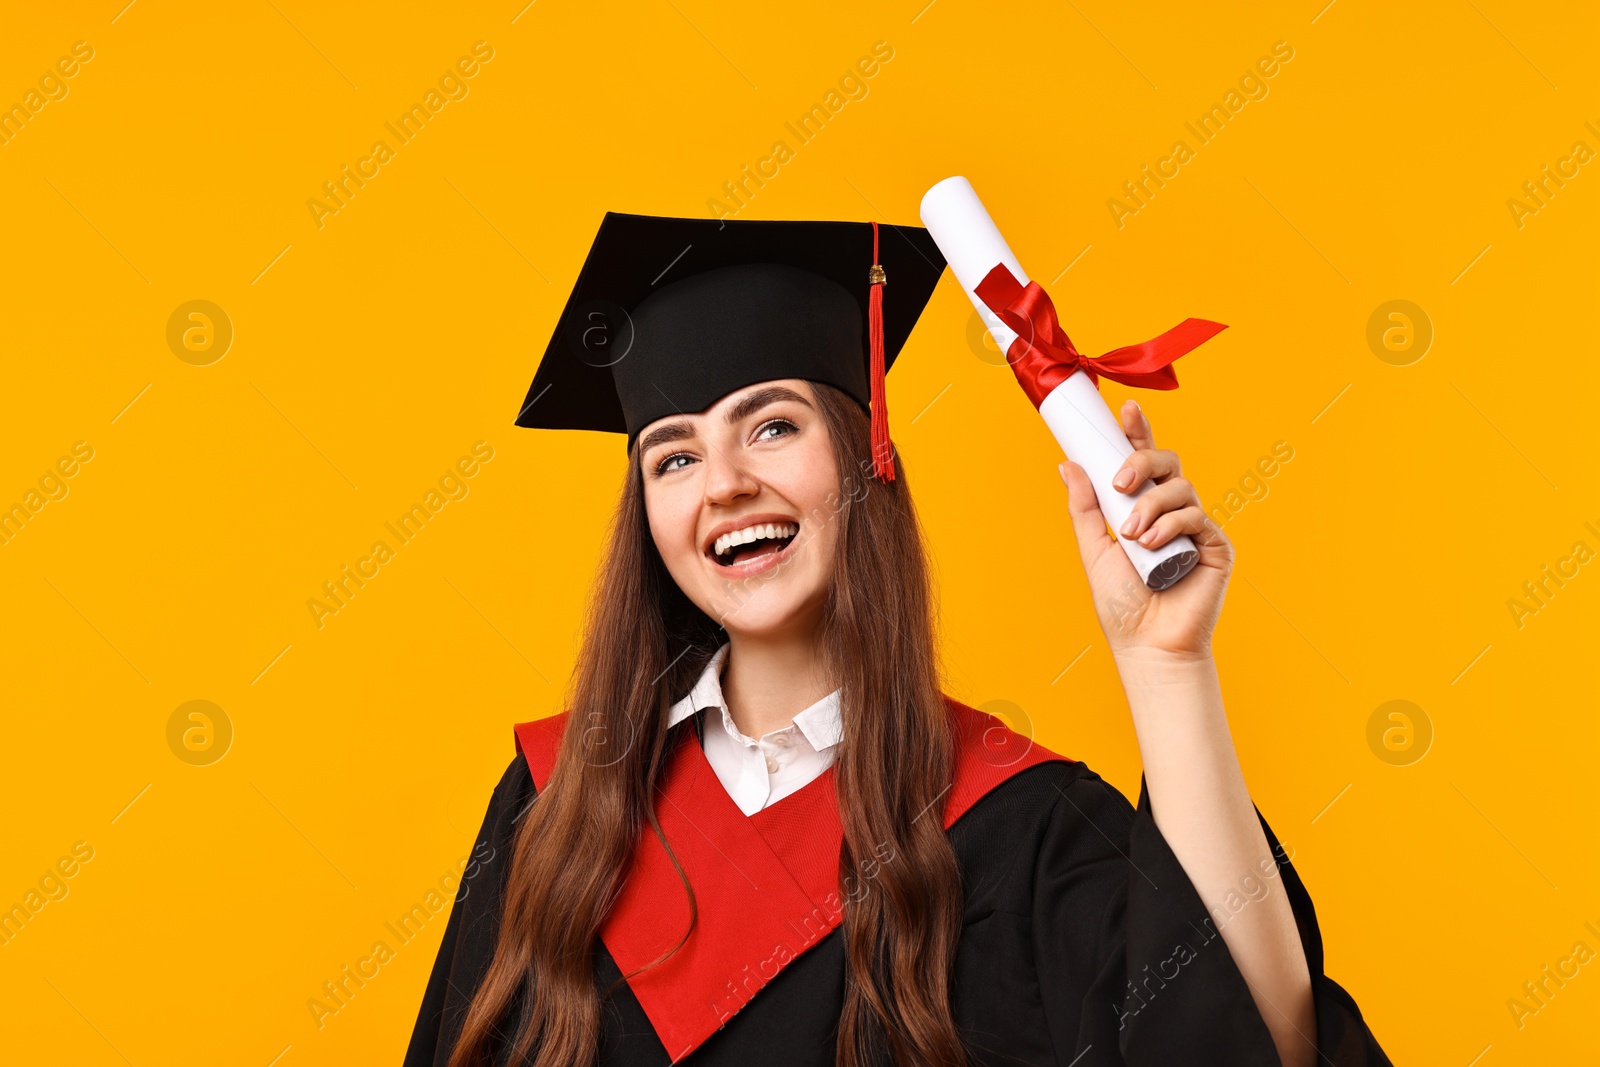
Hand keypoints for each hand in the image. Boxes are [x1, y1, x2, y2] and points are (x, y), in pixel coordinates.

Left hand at [1057, 399, 1232, 660]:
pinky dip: (1171, 524)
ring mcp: (1194, 527)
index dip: (1137, 432)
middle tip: (1120, 482)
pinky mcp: (1215, 545)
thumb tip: (1068, 464)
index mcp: (1141, 508)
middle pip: (1167, 462)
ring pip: (1181, 486)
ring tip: (1132, 536)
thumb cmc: (1121, 604)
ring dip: (1151, 505)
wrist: (1148, 644)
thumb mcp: (1094, 550)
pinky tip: (1152, 543)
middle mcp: (1170, 512)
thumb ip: (1084, 508)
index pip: (1142, 461)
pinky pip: (1196, 516)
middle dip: (1142, 461)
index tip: (1125, 410)